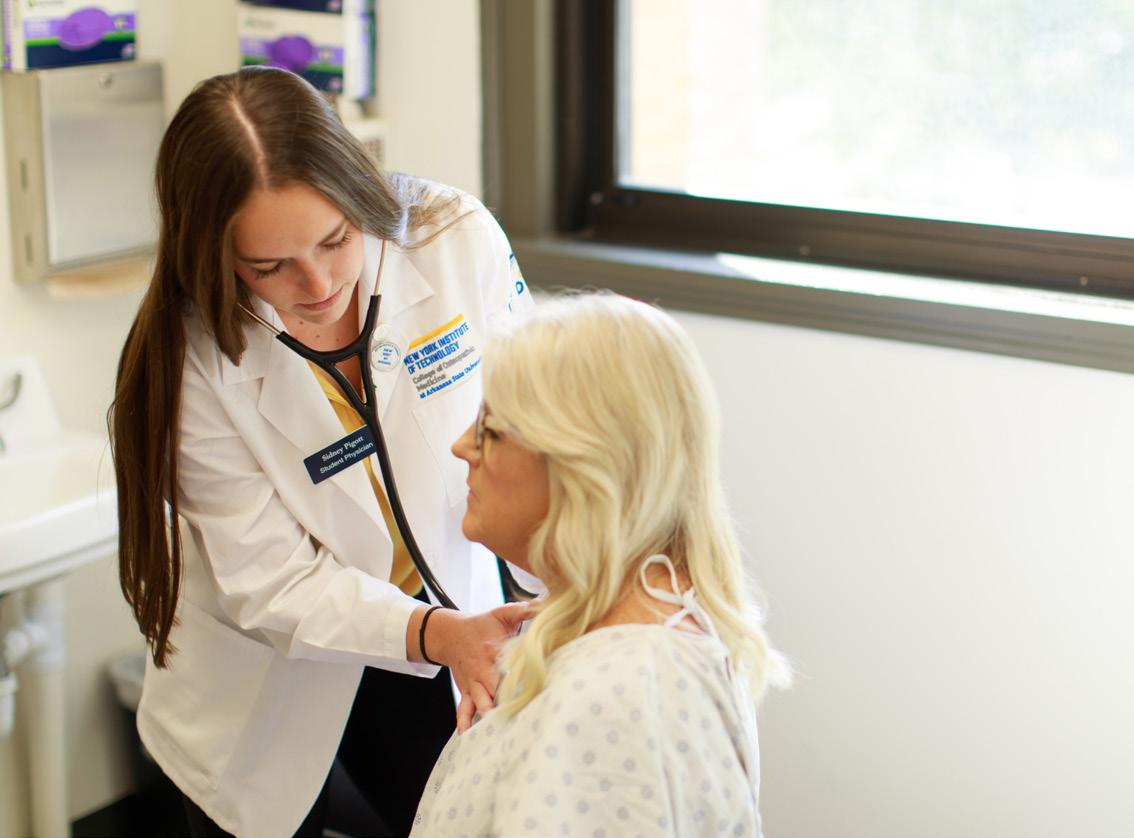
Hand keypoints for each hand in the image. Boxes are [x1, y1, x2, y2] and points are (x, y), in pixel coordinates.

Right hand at [424, 602, 533, 731]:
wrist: (450, 633)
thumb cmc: (481, 624)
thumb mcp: (502, 613)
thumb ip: (524, 610)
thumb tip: (544, 605)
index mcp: (495, 651)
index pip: (511, 667)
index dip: (523, 678)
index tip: (536, 689)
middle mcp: (483, 670)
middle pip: (498, 690)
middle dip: (508, 703)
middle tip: (523, 717)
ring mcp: (474, 683)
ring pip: (482, 702)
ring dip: (489, 715)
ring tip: (499, 731)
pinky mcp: (467, 691)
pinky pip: (463, 709)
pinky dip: (464, 722)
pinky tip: (467, 736)